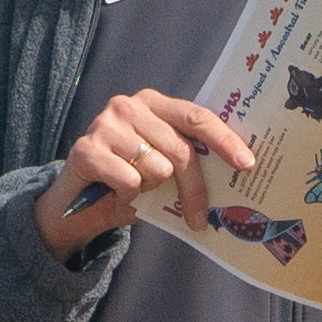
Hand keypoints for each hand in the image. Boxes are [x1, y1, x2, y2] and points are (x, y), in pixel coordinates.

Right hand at [37, 88, 253, 258]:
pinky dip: (126, 195)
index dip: (224, 140)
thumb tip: (235, 174)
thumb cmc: (128, 182)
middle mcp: (129, 105)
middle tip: (198, 219)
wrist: (75, 206)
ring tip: (134, 188)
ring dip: (149, 188)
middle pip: (180, 149)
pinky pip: (129, 180)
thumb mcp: (164, 168)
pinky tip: (113, 191)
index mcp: (154, 103)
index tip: (246, 164)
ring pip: (156, 167)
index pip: (196, 117)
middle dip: (194, 189)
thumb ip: (189, 161)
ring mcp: (105, 124)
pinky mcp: (85, 149)